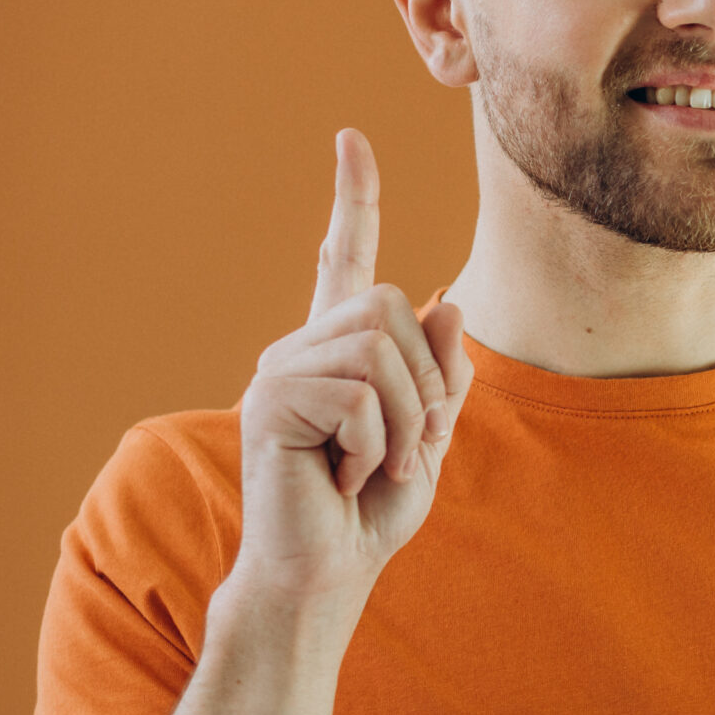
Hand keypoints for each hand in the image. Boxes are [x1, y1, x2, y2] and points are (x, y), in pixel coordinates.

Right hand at [232, 129, 473, 602]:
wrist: (327, 573)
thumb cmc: (371, 511)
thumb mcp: (430, 436)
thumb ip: (443, 374)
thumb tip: (444, 302)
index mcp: (338, 351)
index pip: (345, 260)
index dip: (353, 200)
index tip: (351, 140)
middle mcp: (300, 348)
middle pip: (390, 306)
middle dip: (426, 383)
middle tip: (405, 445)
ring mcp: (278, 370)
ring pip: (380, 348)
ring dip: (404, 418)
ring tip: (371, 463)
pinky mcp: (269, 401)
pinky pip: (360, 394)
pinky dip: (375, 442)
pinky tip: (343, 474)